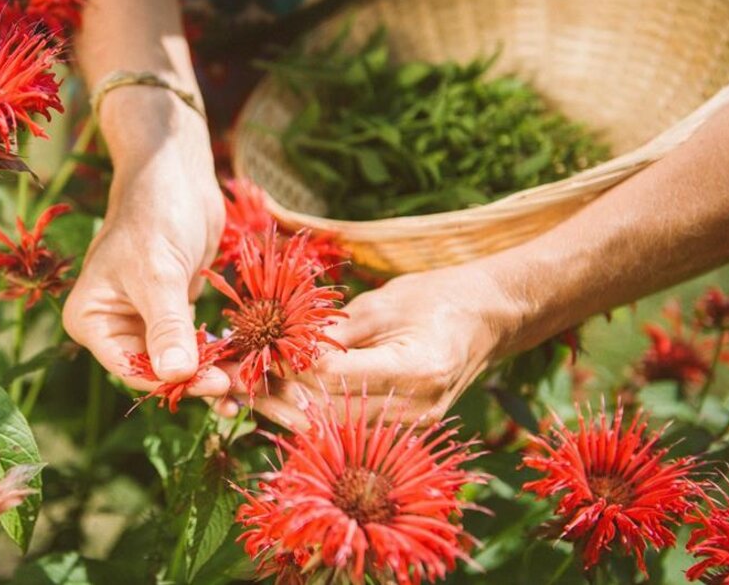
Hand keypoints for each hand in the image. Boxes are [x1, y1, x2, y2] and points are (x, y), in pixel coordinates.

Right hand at [62, 113, 229, 397]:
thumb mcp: (159, 272)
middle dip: (197, 381)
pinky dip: (218, 353)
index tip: (218, 385)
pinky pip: (195, 342)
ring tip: (250, 384)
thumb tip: (176, 376)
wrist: (175, 172)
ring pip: (180, 361)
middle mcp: (113, 326)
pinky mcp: (175, 311)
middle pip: (157, 370)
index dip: (174, 383)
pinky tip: (245, 364)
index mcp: (92, 320)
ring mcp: (144, 320)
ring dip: (212, 372)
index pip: (132, 369)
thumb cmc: (155, 213)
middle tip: (241, 390)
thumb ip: (167, 326)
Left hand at [243, 265, 522, 429]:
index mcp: (416, 367)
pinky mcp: (407, 430)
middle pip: (329, 412)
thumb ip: (333, 330)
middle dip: (278, 395)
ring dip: (291, 408)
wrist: (490, 318)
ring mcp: (414, 424)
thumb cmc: (438, 297)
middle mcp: (417, 406)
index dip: (286, 366)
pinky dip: (316, 413)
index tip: (252, 352)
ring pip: (334, 427)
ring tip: (252, 387)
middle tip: (238, 378)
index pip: (333, 377)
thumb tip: (280, 345)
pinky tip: (287, 397)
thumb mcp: (382, 302)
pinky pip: (350, 428)